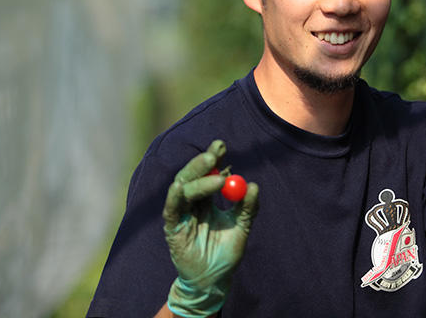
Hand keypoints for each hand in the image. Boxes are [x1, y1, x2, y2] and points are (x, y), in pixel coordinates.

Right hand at [162, 140, 258, 316]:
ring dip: (198, 178)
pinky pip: (172, 208)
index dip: (213, 157)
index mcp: (206, 199)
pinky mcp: (172, 227)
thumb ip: (247, 207)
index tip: (223, 145)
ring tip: (219, 177)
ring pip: (182, 186)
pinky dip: (177, 195)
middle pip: (192, 174)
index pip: (207, 172)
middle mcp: (191, 203)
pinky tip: (185, 187)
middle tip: (216, 153)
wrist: (215, 279)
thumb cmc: (226, 252)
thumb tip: (253, 185)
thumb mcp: (241, 226)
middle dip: (203, 162)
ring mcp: (180, 213)